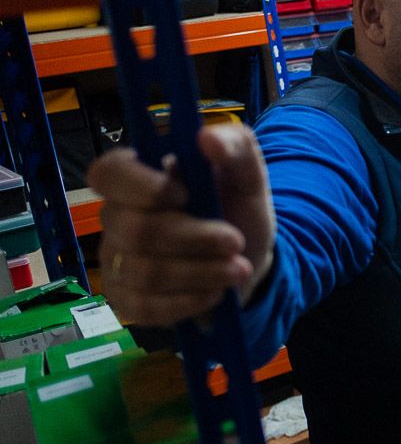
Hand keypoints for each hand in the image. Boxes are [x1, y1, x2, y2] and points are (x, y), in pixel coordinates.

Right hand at [86, 123, 275, 325]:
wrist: (249, 261)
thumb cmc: (238, 211)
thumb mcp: (249, 177)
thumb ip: (236, 148)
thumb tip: (207, 136)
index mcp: (141, 177)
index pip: (107, 173)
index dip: (139, 186)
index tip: (183, 194)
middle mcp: (120, 217)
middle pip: (135, 230)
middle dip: (194, 238)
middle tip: (235, 241)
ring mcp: (118, 261)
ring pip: (145, 271)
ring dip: (201, 272)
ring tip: (238, 268)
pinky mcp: (128, 300)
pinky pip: (146, 307)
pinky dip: (189, 301)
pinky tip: (215, 293)